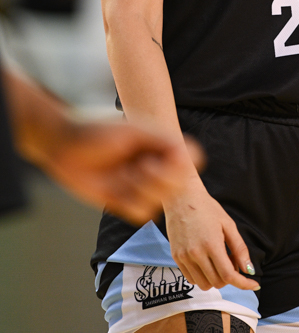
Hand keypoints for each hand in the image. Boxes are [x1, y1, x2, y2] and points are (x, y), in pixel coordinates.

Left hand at [43, 120, 203, 224]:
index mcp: (159, 145)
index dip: (183, 165)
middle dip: (160, 179)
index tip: (168, 158)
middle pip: (177, 185)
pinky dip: (130, 204)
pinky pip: (139, 213)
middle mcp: (152, 165)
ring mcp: (137, 185)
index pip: (190, 159)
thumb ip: (162, 142)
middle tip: (141, 165)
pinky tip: (114, 189)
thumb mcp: (133, 131)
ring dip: (142, 190)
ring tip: (123, 173)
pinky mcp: (121, 202)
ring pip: (159, 202)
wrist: (63, 145)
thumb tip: (188, 157)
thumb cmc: (97, 130)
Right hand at [164, 178, 260, 292]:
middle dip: (229, 277)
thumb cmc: (207, 207)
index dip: (243, 283)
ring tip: (218, 259)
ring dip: (215, 278)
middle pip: (217, 282)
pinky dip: (202, 276)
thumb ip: (239, 248)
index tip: (254, 284)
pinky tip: (206, 261)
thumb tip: (249, 270)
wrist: (181, 197)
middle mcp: (196, 254)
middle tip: (232, 260)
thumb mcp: (228, 224)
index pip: (229, 275)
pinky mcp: (175, 257)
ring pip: (204, 284)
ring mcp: (184, 257)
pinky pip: (191, 278)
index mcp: (211, 244)